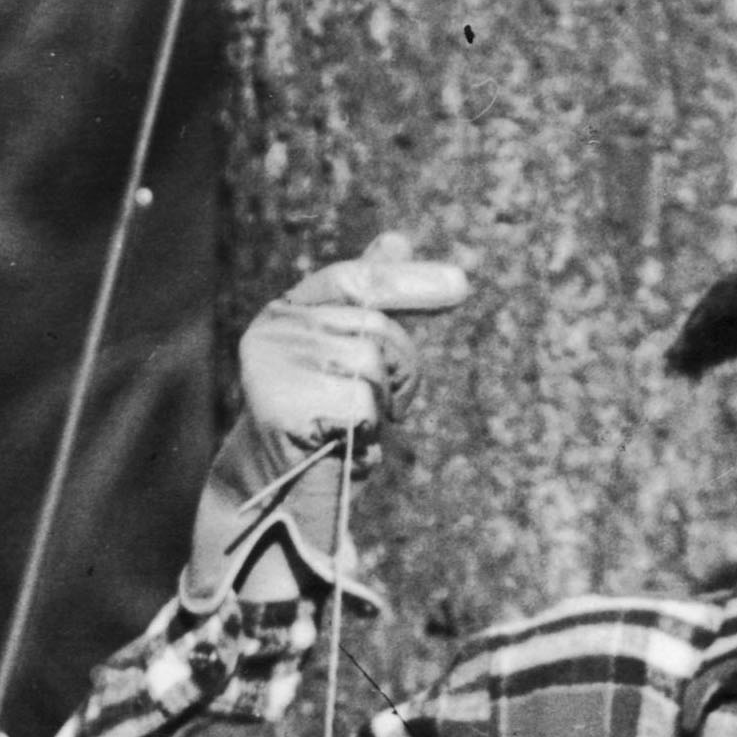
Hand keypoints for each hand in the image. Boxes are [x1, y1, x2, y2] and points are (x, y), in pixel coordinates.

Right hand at [236, 232, 471, 458]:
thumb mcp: (345, 356)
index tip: (463, 286)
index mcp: (284, 314)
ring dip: (381, 403)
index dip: (409, 280)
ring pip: (371, 364)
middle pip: (374, 328)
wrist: (277, 497)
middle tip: (392, 406)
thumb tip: (396, 239)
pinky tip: (345, 447)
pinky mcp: (285, 406)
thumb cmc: (320, 423)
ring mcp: (276, 367)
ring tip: (355, 428)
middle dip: (400, 369)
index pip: (354, 280)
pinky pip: (362, 404)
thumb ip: (366, 303)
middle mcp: (273, 333)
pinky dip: (367, 431)